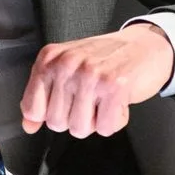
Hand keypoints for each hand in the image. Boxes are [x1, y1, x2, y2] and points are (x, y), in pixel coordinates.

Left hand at [19, 24, 174, 138]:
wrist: (144, 45)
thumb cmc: (106, 58)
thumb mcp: (67, 69)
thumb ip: (42, 96)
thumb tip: (29, 125)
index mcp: (51, 59)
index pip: (32, 108)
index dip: (50, 114)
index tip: (65, 102)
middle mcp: (67, 64)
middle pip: (56, 123)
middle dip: (76, 117)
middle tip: (91, 97)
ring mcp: (90, 75)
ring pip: (80, 129)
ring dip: (96, 120)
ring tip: (104, 98)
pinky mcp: (114, 87)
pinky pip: (105, 128)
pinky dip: (114, 120)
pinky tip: (117, 101)